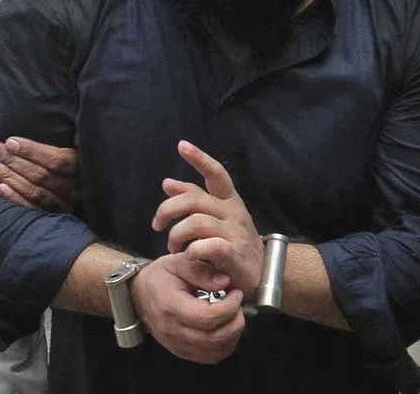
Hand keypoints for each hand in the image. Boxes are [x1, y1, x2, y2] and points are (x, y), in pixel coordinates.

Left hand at [0, 136, 79, 212]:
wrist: (93, 198)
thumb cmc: (82, 162)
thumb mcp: (87, 148)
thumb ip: (81, 140)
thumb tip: (76, 132)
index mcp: (83, 169)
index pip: (57, 161)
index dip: (33, 151)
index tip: (10, 141)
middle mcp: (75, 189)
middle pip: (41, 176)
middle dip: (13, 161)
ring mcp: (65, 205)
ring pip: (34, 192)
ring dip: (9, 177)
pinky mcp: (54, 217)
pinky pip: (33, 209)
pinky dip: (16, 199)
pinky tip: (0, 188)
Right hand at [130, 253, 244, 364]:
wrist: (137, 294)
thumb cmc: (159, 276)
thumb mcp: (178, 262)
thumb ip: (202, 270)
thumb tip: (226, 281)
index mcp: (171, 306)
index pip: (207, 317)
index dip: (229, 306)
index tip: (235, 292)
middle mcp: (172, 330)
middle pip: (213, 338)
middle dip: (235, 321)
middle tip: (238, 304)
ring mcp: (176, 344)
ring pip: (214, 351)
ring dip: (232, 335)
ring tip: (233, 315)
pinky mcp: (181, 351)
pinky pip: (209, 357)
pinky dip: (224, 346)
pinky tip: (226, 328)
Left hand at [152, 141, 263, 300]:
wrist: (262, 274)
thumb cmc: (235, 244)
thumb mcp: (217, 218)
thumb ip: (194, 200)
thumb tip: (167, 182)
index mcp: (229, 201)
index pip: (216, 174)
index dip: (199, 158)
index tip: (182, 145)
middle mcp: (233, 212)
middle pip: (194, 200)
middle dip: (168, 210)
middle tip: (157, 225)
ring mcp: (234, 232)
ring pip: (195, 223)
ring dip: (176, 235)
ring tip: (173, 247)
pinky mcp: (233, 253)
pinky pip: (206, 246)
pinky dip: (191, 251)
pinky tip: (188, 256)